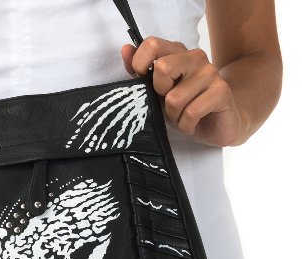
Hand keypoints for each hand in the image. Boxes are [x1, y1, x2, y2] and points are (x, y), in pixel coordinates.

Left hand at [121, 37, 247, 146]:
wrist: (217, 125)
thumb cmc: (184, 107)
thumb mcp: (157, 92)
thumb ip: (140, 72)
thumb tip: (125, 50)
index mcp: (177, 53)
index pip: (152, 45)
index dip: (140, 66)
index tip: (146, 86)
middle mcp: (195, 57)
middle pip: (162, 68)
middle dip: (160, 96)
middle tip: (169, 105)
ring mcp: (210, 72)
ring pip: (175, 98)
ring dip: (174, 116)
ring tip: (182, 117)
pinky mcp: (221, 91)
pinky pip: (191, 112)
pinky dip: (186, 125)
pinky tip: (193, 124)